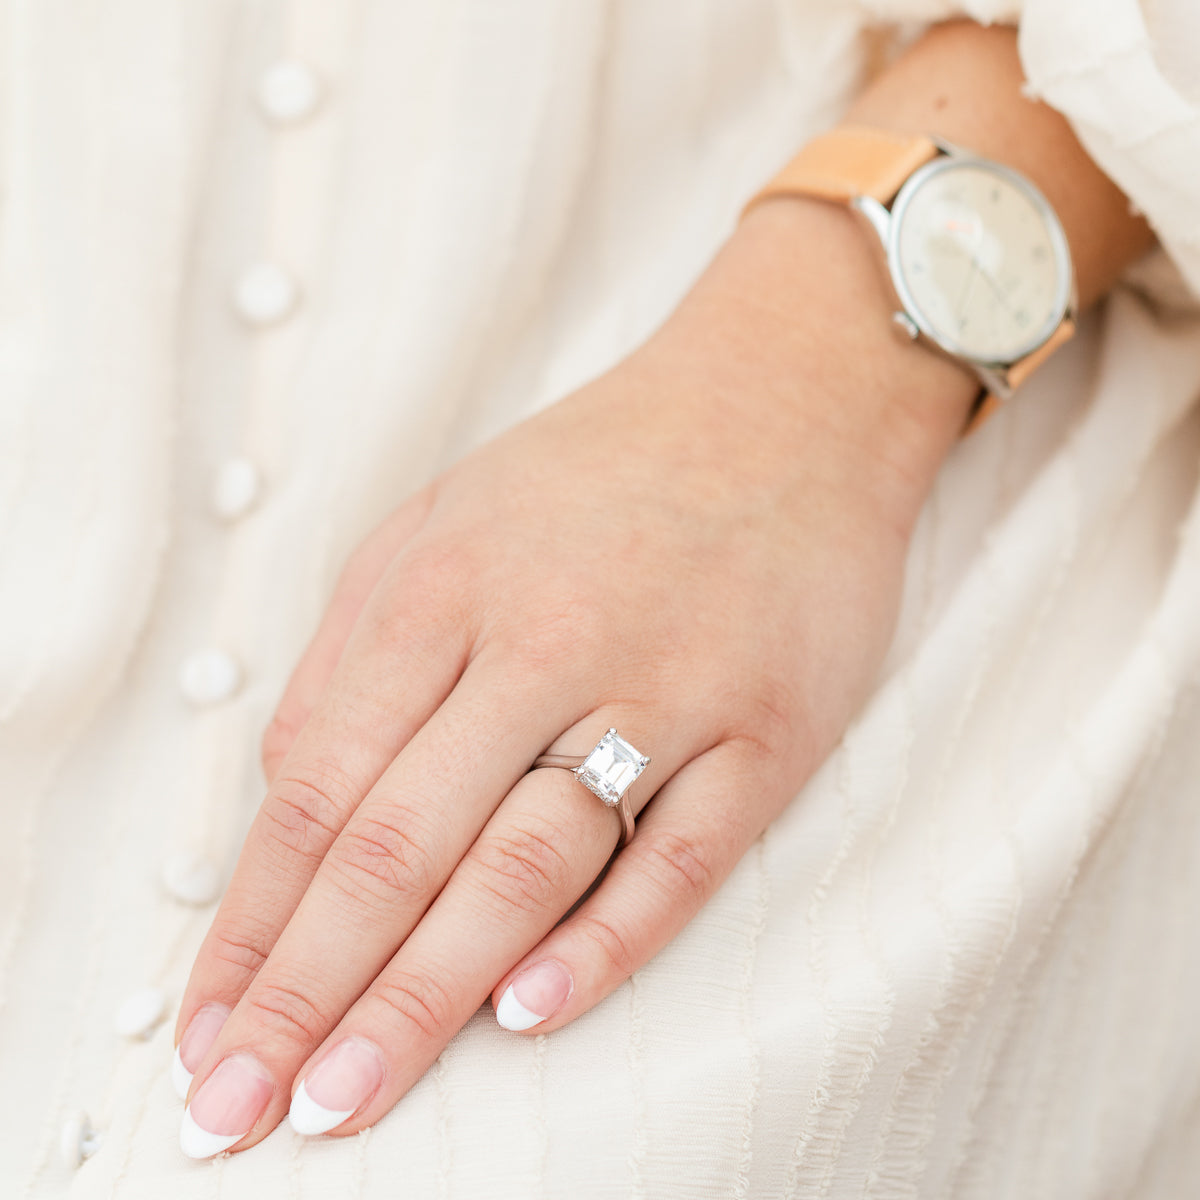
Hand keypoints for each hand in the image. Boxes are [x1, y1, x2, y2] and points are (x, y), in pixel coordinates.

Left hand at [170, 198, 963, 1157]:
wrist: (784, 406)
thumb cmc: (600, 472)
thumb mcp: (446, 518)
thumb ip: (357, 645)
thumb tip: (290, 789)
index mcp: (448, 589)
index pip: (321, 785)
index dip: (252, 916)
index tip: (207, 1021)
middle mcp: (545, 642)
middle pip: (402, 841)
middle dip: (309, 987)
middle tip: (241, 1109)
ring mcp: (664, 689)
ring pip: (526, 863)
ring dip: (427, 991)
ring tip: (350, 1096)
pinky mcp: (766, 732)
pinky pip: (682, 856)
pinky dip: (605, 941)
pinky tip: (530, 1012)